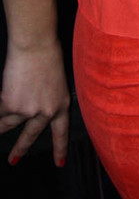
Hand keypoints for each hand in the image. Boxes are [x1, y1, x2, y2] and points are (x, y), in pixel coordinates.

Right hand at [0, 43, 69, 165]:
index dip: (59, 148)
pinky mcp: (10, 106)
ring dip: (2, 125)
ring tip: (0, 124)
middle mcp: (45, 112)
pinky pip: (0, 114)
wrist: (35, 46)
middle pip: (31, 136)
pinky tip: (0, 102)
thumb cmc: (48, 55)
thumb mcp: (57, 80)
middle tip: (14, 160)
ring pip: (9, 124)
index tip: (59, 163)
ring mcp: (27, 111)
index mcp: (61, 104)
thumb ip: (48, 97)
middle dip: (21, 149)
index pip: (61, 132)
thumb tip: (35, 106)